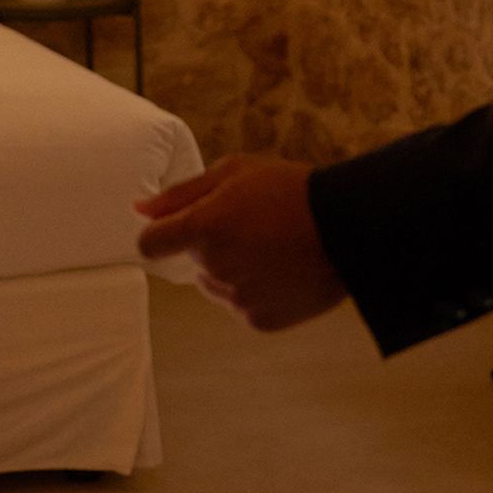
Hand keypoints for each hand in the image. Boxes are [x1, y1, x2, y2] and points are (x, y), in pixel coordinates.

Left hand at [135, 157, 346, 331]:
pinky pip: (241, 305)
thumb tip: (139, 210)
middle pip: (192, 259)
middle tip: (254, 224)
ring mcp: (237, 297)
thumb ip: (181, 194)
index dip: (160, 236)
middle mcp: (215, 267)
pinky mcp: (259, 320)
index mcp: (204, 228)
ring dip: (230, 268)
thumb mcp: (235, 173)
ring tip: (272, 248)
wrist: (352, 229)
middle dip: (211, 243)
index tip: (177, 230)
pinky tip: (282, 270)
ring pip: (214, 283)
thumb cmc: (292, 190)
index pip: (150, 244)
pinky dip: (255, 290)